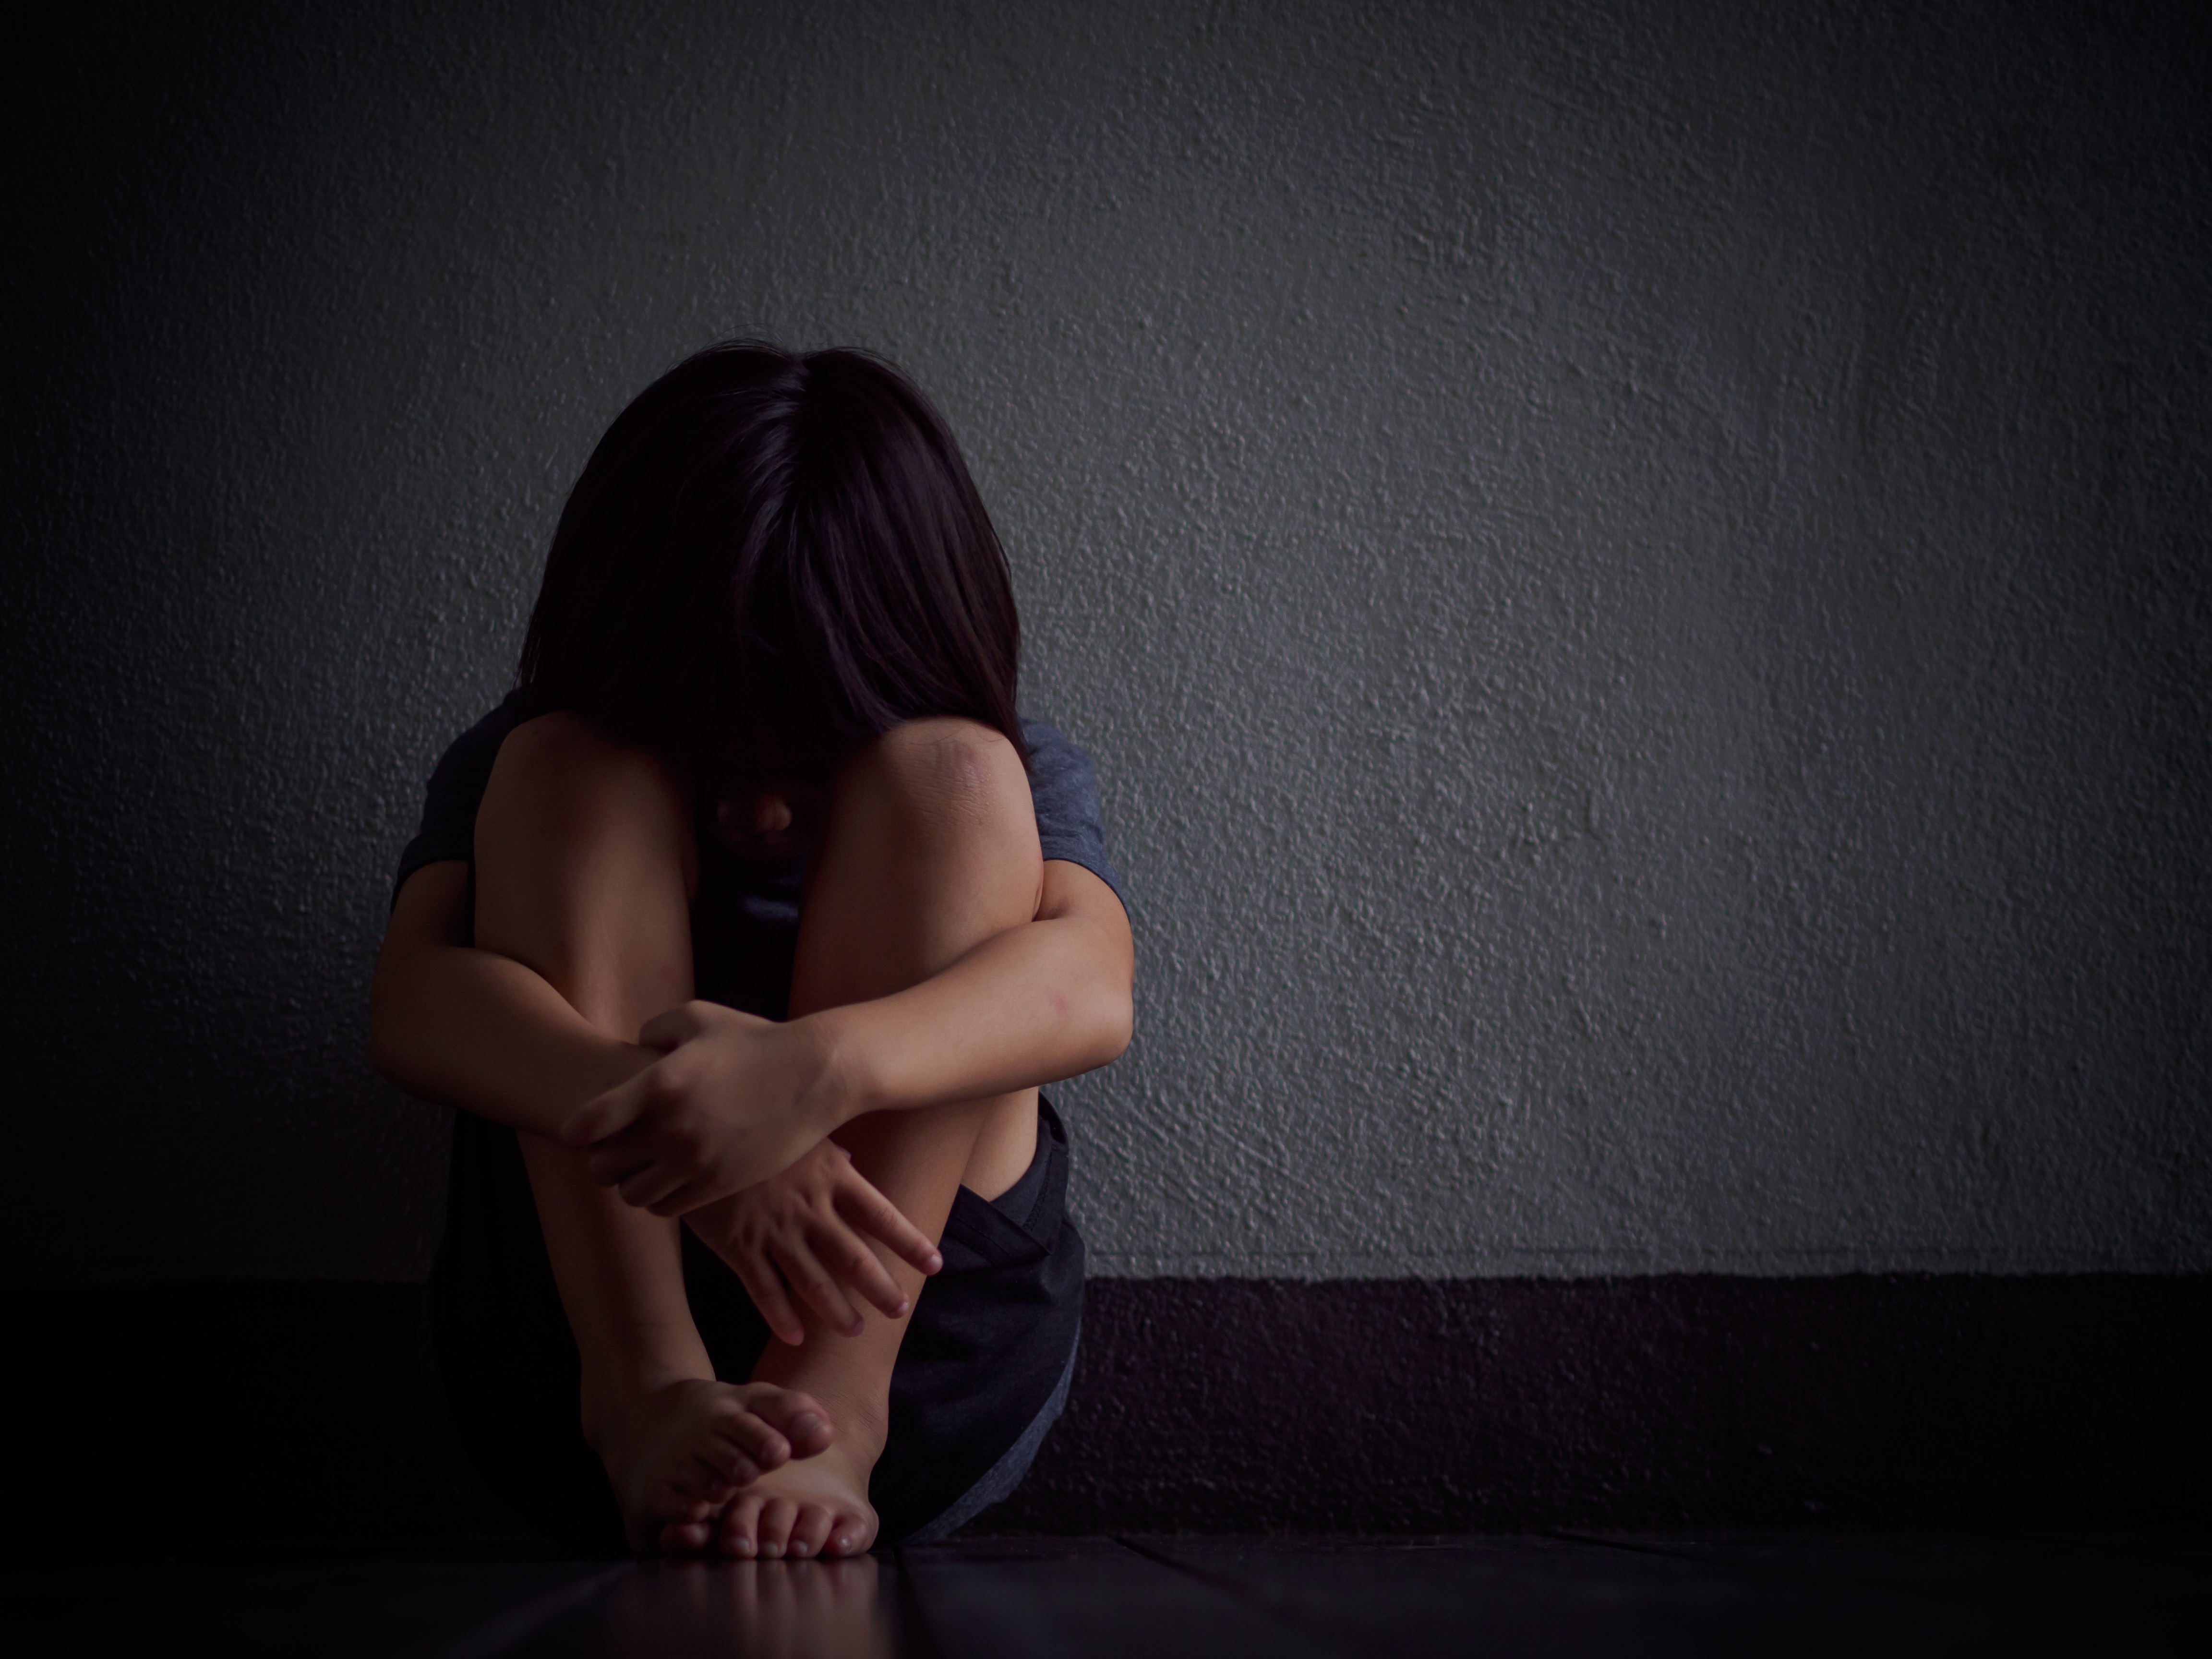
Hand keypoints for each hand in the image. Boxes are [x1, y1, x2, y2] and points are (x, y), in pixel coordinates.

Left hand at [561, 1001, 842, 1214]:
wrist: (815, 1076)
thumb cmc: (756, 1041)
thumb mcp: (700, 1018)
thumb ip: (655, 1028)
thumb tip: (635, 1049)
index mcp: (659, 1085)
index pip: (587, 1125)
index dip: (577, 1130)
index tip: (582, 1129)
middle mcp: (671, 1129)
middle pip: (601, 1168)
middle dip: (602, 1158)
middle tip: (616, 1147)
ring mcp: (695, 1161)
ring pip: (631, 1195)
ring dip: (631, 1182)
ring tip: (646, 1165)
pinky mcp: (718, 1184)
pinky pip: (665, 1208)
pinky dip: (660, 1197)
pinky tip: (673, 1176)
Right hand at [686, 1139, 942, 1343]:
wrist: (694, 1127)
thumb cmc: (754, 1120)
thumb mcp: (800, 1129)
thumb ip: (828, 1152)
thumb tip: (853, 1162)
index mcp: (831, 1175)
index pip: (882, 1215)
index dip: (910, 1243)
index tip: (935, 1265)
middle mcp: (809, 1208)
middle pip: (855, 1258)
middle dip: (881, 1289)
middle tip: (901, 1311)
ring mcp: (773, 1230)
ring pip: (814, 1283)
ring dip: (837, 1312)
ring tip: (855, 1331)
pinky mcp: (737, 1245)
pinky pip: (763, 1290)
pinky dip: (780, 1317)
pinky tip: (795, 1338)